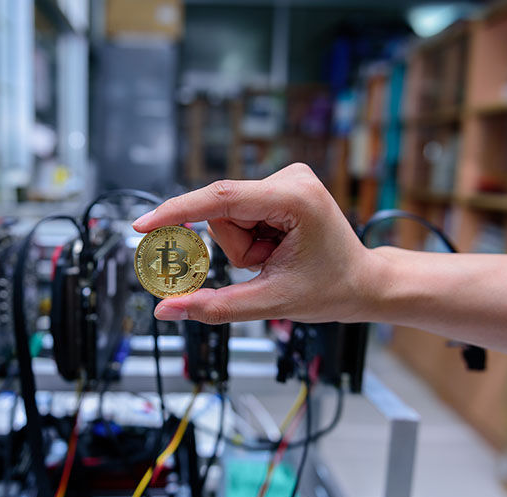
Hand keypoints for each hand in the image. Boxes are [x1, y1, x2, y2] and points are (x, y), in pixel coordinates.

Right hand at [132, 163, 378, 323]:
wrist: (364, 283)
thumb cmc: (331, 290)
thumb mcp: (271, 302)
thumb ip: (214, 307)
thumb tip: (166, 309)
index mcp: (295, 198)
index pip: (220, 199)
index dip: (177, 211)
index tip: (143, 225)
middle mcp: (290, 177)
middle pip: (221, 213)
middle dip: (234, 247)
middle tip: (266, 266)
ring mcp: (285, 178)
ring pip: (227, 215)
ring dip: (242, 245)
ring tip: (275, 259)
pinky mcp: (279, 186)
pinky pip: (239, 213)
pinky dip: (249, 238)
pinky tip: (276, 248)